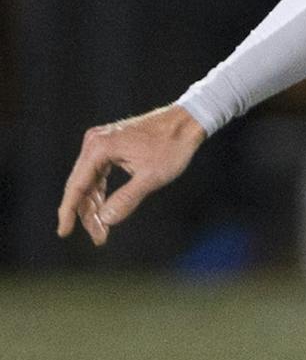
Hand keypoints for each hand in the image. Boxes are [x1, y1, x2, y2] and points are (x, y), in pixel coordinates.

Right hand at [57, 103, 206, 245]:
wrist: (187, 121)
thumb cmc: (173, 147)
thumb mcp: (152, 177)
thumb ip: (127, 199)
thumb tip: (105, 220)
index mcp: (99, 148)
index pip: (77, 185)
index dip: (69, 212)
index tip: (64, 232)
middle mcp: (94, 143)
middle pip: (81, 185)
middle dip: (87, 213)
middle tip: (99, 237)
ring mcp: (101, 142)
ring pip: (89, 181)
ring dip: (94, 205)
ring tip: (103, 229)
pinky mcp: (110, 145)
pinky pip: (98, 173)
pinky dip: (101, 192)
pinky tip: (103, 208)